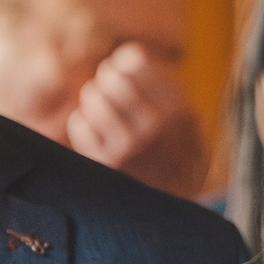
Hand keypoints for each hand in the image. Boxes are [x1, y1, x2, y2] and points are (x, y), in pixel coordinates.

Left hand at [66, 43, 208, 198]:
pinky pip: (79, 123)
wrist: (170, 211)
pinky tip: (96, 135)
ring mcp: (129, 145)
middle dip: (107, 81)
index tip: (123, 72)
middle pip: (111, 76)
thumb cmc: (174, 154)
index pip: (136, 61)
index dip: (124, 63)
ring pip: (93, 97)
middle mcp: (156, 126)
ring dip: (93, 101)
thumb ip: (162, 84)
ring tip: (102, 111)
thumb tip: (126, 53)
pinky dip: (83, 125)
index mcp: (179, 109)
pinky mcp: (105, 162)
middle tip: (109, 91)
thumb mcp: (184, 120)